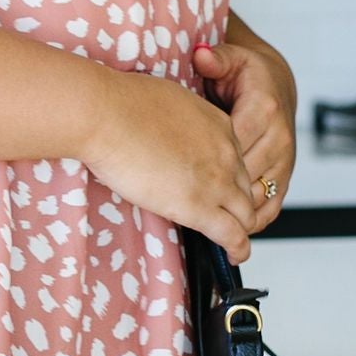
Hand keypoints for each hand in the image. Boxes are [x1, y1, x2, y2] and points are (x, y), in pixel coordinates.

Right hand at [78, 66, 261, 265]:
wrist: (109, 115)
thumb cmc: (123, 104)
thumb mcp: (168, 100)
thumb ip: (180, 122)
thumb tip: (168, 132)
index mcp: (219, 126)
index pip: (235, 160)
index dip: (227, 178)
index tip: (217, 189)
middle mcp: (226, 153)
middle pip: (245, 187)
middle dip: (238, 204)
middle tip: (228, 219)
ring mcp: (216, 181)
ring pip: (245, 214)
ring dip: (243, 229)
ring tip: (236, 243)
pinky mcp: (199, 207)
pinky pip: (232, 235)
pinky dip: (238, 248)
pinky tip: (234, 255)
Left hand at [192, 30, 297, 227]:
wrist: (275, 85)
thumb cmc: (245, 75)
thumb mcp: (229, 59)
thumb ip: (214, 59)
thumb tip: (202, 55)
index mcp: (264, 109)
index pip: (234, 144)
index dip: (206, 161)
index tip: (176, 170)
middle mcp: (279, 137)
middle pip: (244, 174)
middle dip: (214, 188)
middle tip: (180, 198)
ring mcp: (285, 160)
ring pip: (257, 195)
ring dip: (230, 209)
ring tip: (199, 217)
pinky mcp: (284, 177)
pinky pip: (271, 206)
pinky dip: (249, 219)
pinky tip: (226, 226)